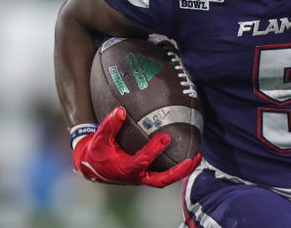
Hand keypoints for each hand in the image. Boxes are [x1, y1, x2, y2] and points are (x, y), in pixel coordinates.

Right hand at [72, 106, 200, 187]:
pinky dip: (176, 166)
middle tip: (192, 158)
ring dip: (182, 170)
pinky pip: (164, 173)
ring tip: (198, 156)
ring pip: (165, 178)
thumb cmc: (96, 152)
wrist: (92, 167)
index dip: (154, 150)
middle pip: (162, 180)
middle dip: (178, 171)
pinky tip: (187, 153)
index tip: (166, 137)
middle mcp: (137, 176)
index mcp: (126, 168)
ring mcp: (143, 178)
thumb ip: (109, 124)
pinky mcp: (146, 175)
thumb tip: (121, 110)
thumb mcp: (99, 138)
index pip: (142, 160)